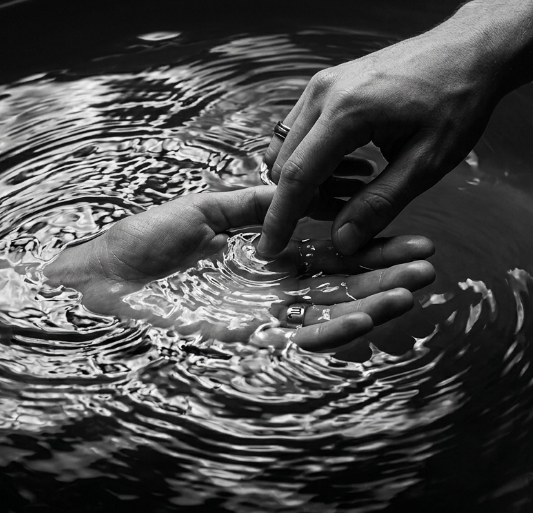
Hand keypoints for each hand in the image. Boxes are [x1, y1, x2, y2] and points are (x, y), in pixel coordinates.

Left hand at [44, 187, 435, 351]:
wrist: (103, 278)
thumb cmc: (146, 242)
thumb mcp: (209, 210)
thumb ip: (257, 205)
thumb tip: (296, 190)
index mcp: (268, 261)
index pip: (332, 254)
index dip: (370, 246)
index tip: (410, 234)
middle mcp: (274, 292)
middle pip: (342, 286)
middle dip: (385, 276)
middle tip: (429, 265)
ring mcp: (263, 318)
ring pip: (331, 315)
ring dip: (374, 303)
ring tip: (415, 289)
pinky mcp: (248, 340)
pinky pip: (300, 338)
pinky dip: (336, 329)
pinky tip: (370, 316)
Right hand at [257, 19, 504, 257]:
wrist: (470, 51)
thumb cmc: (458, 102)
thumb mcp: (428, 162)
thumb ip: (381, 203)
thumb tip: (342, 241)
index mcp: (347, 112)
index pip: (296, 176)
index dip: (280, 218)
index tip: (268, 249)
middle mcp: (323, 93)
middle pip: (284, 164)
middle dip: (301, 201)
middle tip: (343, 217)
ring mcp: (321, 85)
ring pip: (286, 148)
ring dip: (307, 181)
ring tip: (355, 192)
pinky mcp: (326, 85)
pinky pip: (299, 131)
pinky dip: (313, 159)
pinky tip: (353, 168)